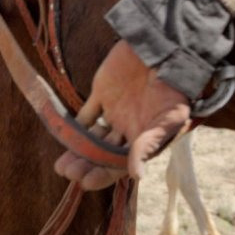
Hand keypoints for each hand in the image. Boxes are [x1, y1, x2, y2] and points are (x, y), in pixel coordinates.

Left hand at [53, 40, 191, 189]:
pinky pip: (86, 114)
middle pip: (102, 154)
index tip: (85, 183)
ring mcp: (114, 111)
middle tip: (68, 173)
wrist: (163, 51)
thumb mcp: (167, 120)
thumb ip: (147, 146)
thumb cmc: (172, 89)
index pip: (120, 164)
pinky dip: (74, 125)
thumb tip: (135, 175)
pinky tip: (64, 136)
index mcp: (144, 139)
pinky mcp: (102, 92)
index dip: (103, 175)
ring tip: (61, 165)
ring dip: (77, 151)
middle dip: (85, 165)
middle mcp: (127, 128)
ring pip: (92, 138)